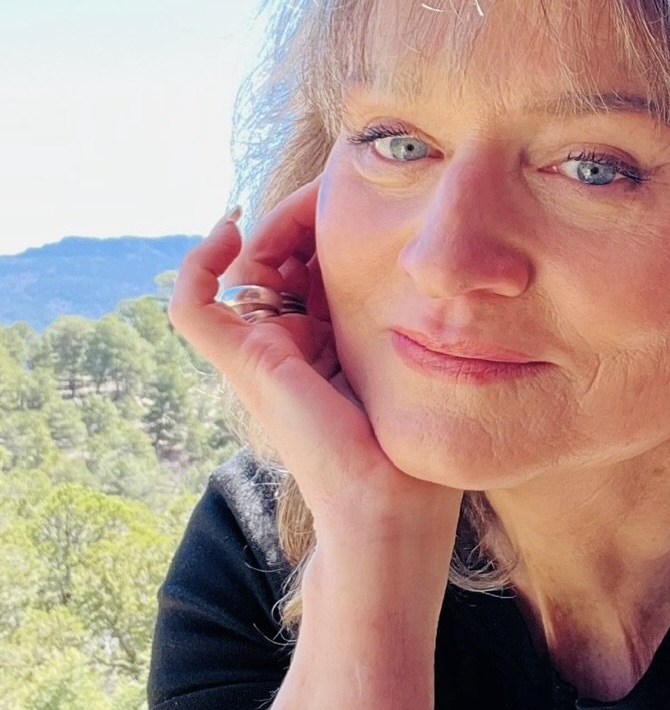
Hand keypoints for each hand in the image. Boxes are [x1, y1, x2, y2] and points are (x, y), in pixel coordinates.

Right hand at [168, 180, 458, 535]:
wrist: (392, 506)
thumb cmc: (415, 449)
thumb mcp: (416, 360)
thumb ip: (410, 317)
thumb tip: (435, 268)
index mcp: (329, 341)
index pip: (316, 260)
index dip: (334, 226)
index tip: (373, 208)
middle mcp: (289, 343)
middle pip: (282, 255)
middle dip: (311, 222)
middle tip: (346, 203)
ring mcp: (260, 352)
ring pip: (247, 264)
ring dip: (276, 228)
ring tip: (317, 216)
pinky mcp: (243, 363)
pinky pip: (194, 303)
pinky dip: (201, 261)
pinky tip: (235, 227)